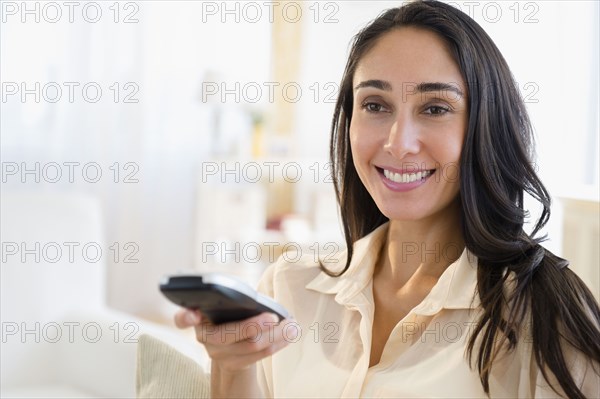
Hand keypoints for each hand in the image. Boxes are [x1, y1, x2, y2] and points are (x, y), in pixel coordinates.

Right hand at [174, 309, 295, 370]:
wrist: (230, 347)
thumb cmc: (231, 315)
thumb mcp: (227, 306)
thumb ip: (233, 301)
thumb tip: (258, 303)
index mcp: (198, 316)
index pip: (183, 318)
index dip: (186, 317)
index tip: (194, 315)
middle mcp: (204, 337)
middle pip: (227, 335)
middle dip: (252, 326)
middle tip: (273, 317)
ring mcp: (217, 353)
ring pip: (250, 345)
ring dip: (276, 335)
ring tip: (293, 325)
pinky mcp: (233, 364)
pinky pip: (259, 355)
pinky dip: (278, 342)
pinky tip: (290, 334)